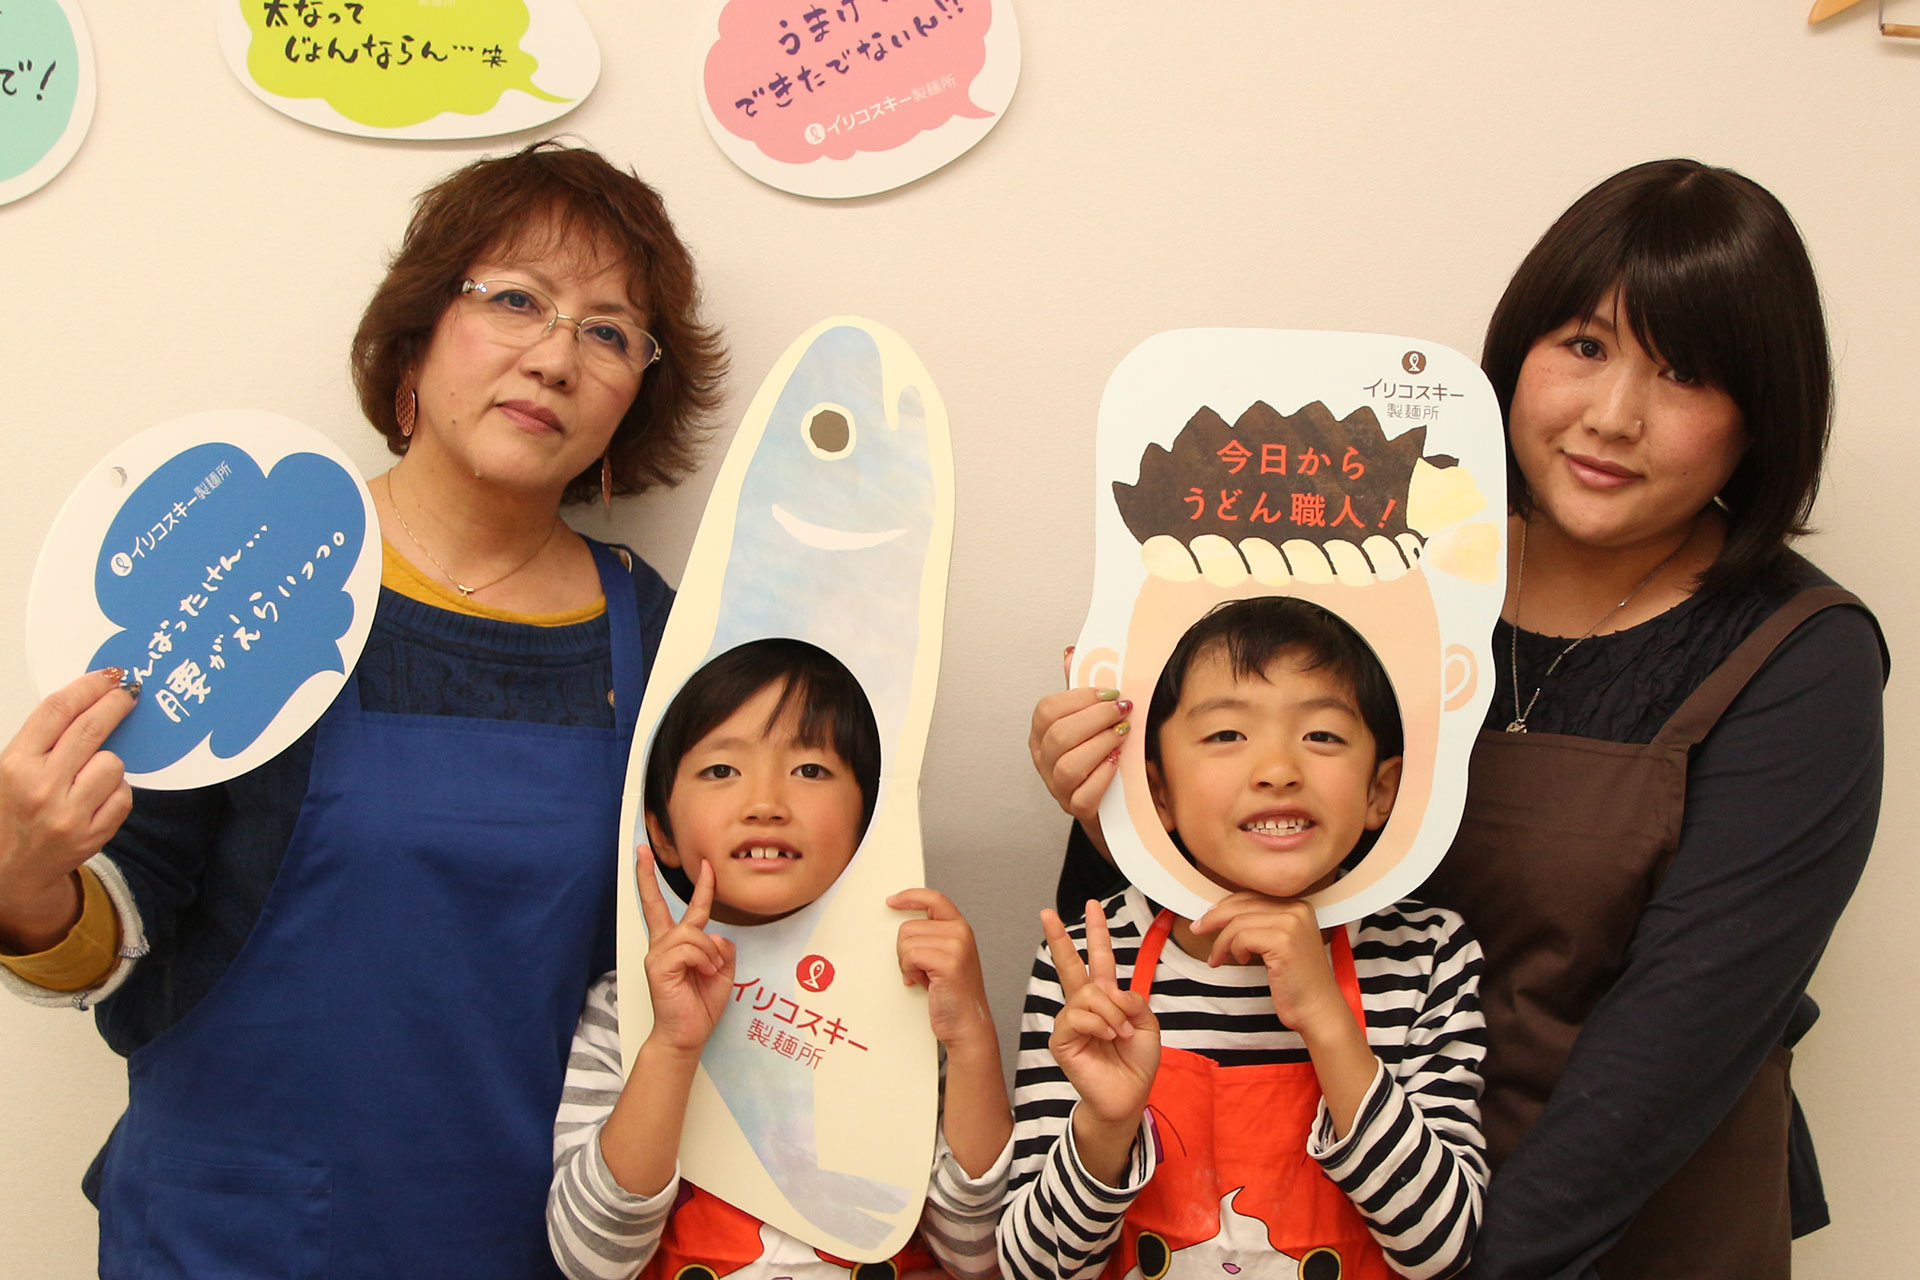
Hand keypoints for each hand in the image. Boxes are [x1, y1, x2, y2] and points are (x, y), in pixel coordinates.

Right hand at [0, 670, 137, 951]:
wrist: (12, 869)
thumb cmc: (15, 810)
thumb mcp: (14, 769)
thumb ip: (45, 740)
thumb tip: (91, 700)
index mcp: (15, 764)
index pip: (56, 711)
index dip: (88, 687)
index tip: (110, 676)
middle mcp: (40, 786)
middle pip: (90, 729)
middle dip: (115, 704)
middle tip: (129, 694)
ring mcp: (67, 813)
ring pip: (112, 763)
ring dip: (109, 763)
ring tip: (89, 776)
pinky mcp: (92, 834)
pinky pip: (124, 795)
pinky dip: (116, 792)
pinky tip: (97, 800)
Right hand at [635, 847, 735, 1055]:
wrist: (687, 1035)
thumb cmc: (700, 1006)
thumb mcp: (722, 972)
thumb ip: (722, 949)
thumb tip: (716, 935)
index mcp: (677, 945)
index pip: (685, 909)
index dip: (698, 886)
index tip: (704, 863)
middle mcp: (663, 945)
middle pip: (654, 905)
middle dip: (646, 876)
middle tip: (641, 850)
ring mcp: (657, 954)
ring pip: (692, 932)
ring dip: (709, 952)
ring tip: (709, 970)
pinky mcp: (657, 966)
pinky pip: (689, 948)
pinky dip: (703, 960)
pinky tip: (703, 973)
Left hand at [888, 887, 994, 1051]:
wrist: (967, 1024)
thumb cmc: (954, 995)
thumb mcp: (946, 958)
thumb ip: (932, 938)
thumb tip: (905, 930)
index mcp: (960, 928)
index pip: (933, 899)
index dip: (910, 897)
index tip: (892, 901)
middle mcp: (960, 932)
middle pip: (909, 926)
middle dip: (905, 951)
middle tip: (920, 970)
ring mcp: (956, 946)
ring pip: (906, 941)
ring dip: (907, 964)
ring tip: (925, 977)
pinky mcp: (948, 962)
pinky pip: (910, 956)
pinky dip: (910, 971)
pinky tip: (923, 982)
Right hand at [1029, 648, 1129, 838]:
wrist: (1114, 801)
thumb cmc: (1099, 754)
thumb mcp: (1088, 720)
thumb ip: (1078, 690)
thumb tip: (1071, 654)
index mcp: (1041, 734)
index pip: (1047, 710)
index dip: (1079, 698)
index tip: (1110, 692)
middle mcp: (1044, 761)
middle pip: (1058, 736)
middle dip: (1095, 719)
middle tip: (1123, 711)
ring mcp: (1057, 788)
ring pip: (1068, 766)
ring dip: (1100, 745)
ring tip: (1123, 734)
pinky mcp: (1076, 809)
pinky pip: (1083, 796)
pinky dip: (1102, 776)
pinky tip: (1118, 762)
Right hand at [1044, 902, 1158, 1128]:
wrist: (1129, 1095)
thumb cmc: (1137, 1062)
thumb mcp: (1148, 1024)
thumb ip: (1133, 1001)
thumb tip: (1111, 992)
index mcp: (1106, 997)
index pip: (1099, 959)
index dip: (1097, 932)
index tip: (1093, 906)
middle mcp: (1084, 1005)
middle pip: (1070, 964)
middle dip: (1060, 937)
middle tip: (1047, 913)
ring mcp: (1071, 1021)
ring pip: (1087, 994)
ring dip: (1112, 1012)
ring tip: (1121, 1033)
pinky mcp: (1062, 1039)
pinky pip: (1078, 1016)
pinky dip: (1099, 1024)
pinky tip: (1107, 1037)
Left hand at [1190, 892, 1348, 1039]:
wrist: (1318, 1009)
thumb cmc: (1296, 982)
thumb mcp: (1279, 944)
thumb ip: (1261, 924)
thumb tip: (1221, 912)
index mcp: (1298, 906)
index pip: (1251, 896)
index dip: (1224, 906)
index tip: (1207, 919)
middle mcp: (1297, 909)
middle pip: (1241, 904)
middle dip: (1214, 918)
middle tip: (1197, 930)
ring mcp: (1291, 923)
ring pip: (1238, 922)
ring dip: (1221, 942)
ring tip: (1218, 958)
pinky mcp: (1283, 941)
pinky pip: (1242, 937)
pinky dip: (1232, 949)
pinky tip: (1240, 961)